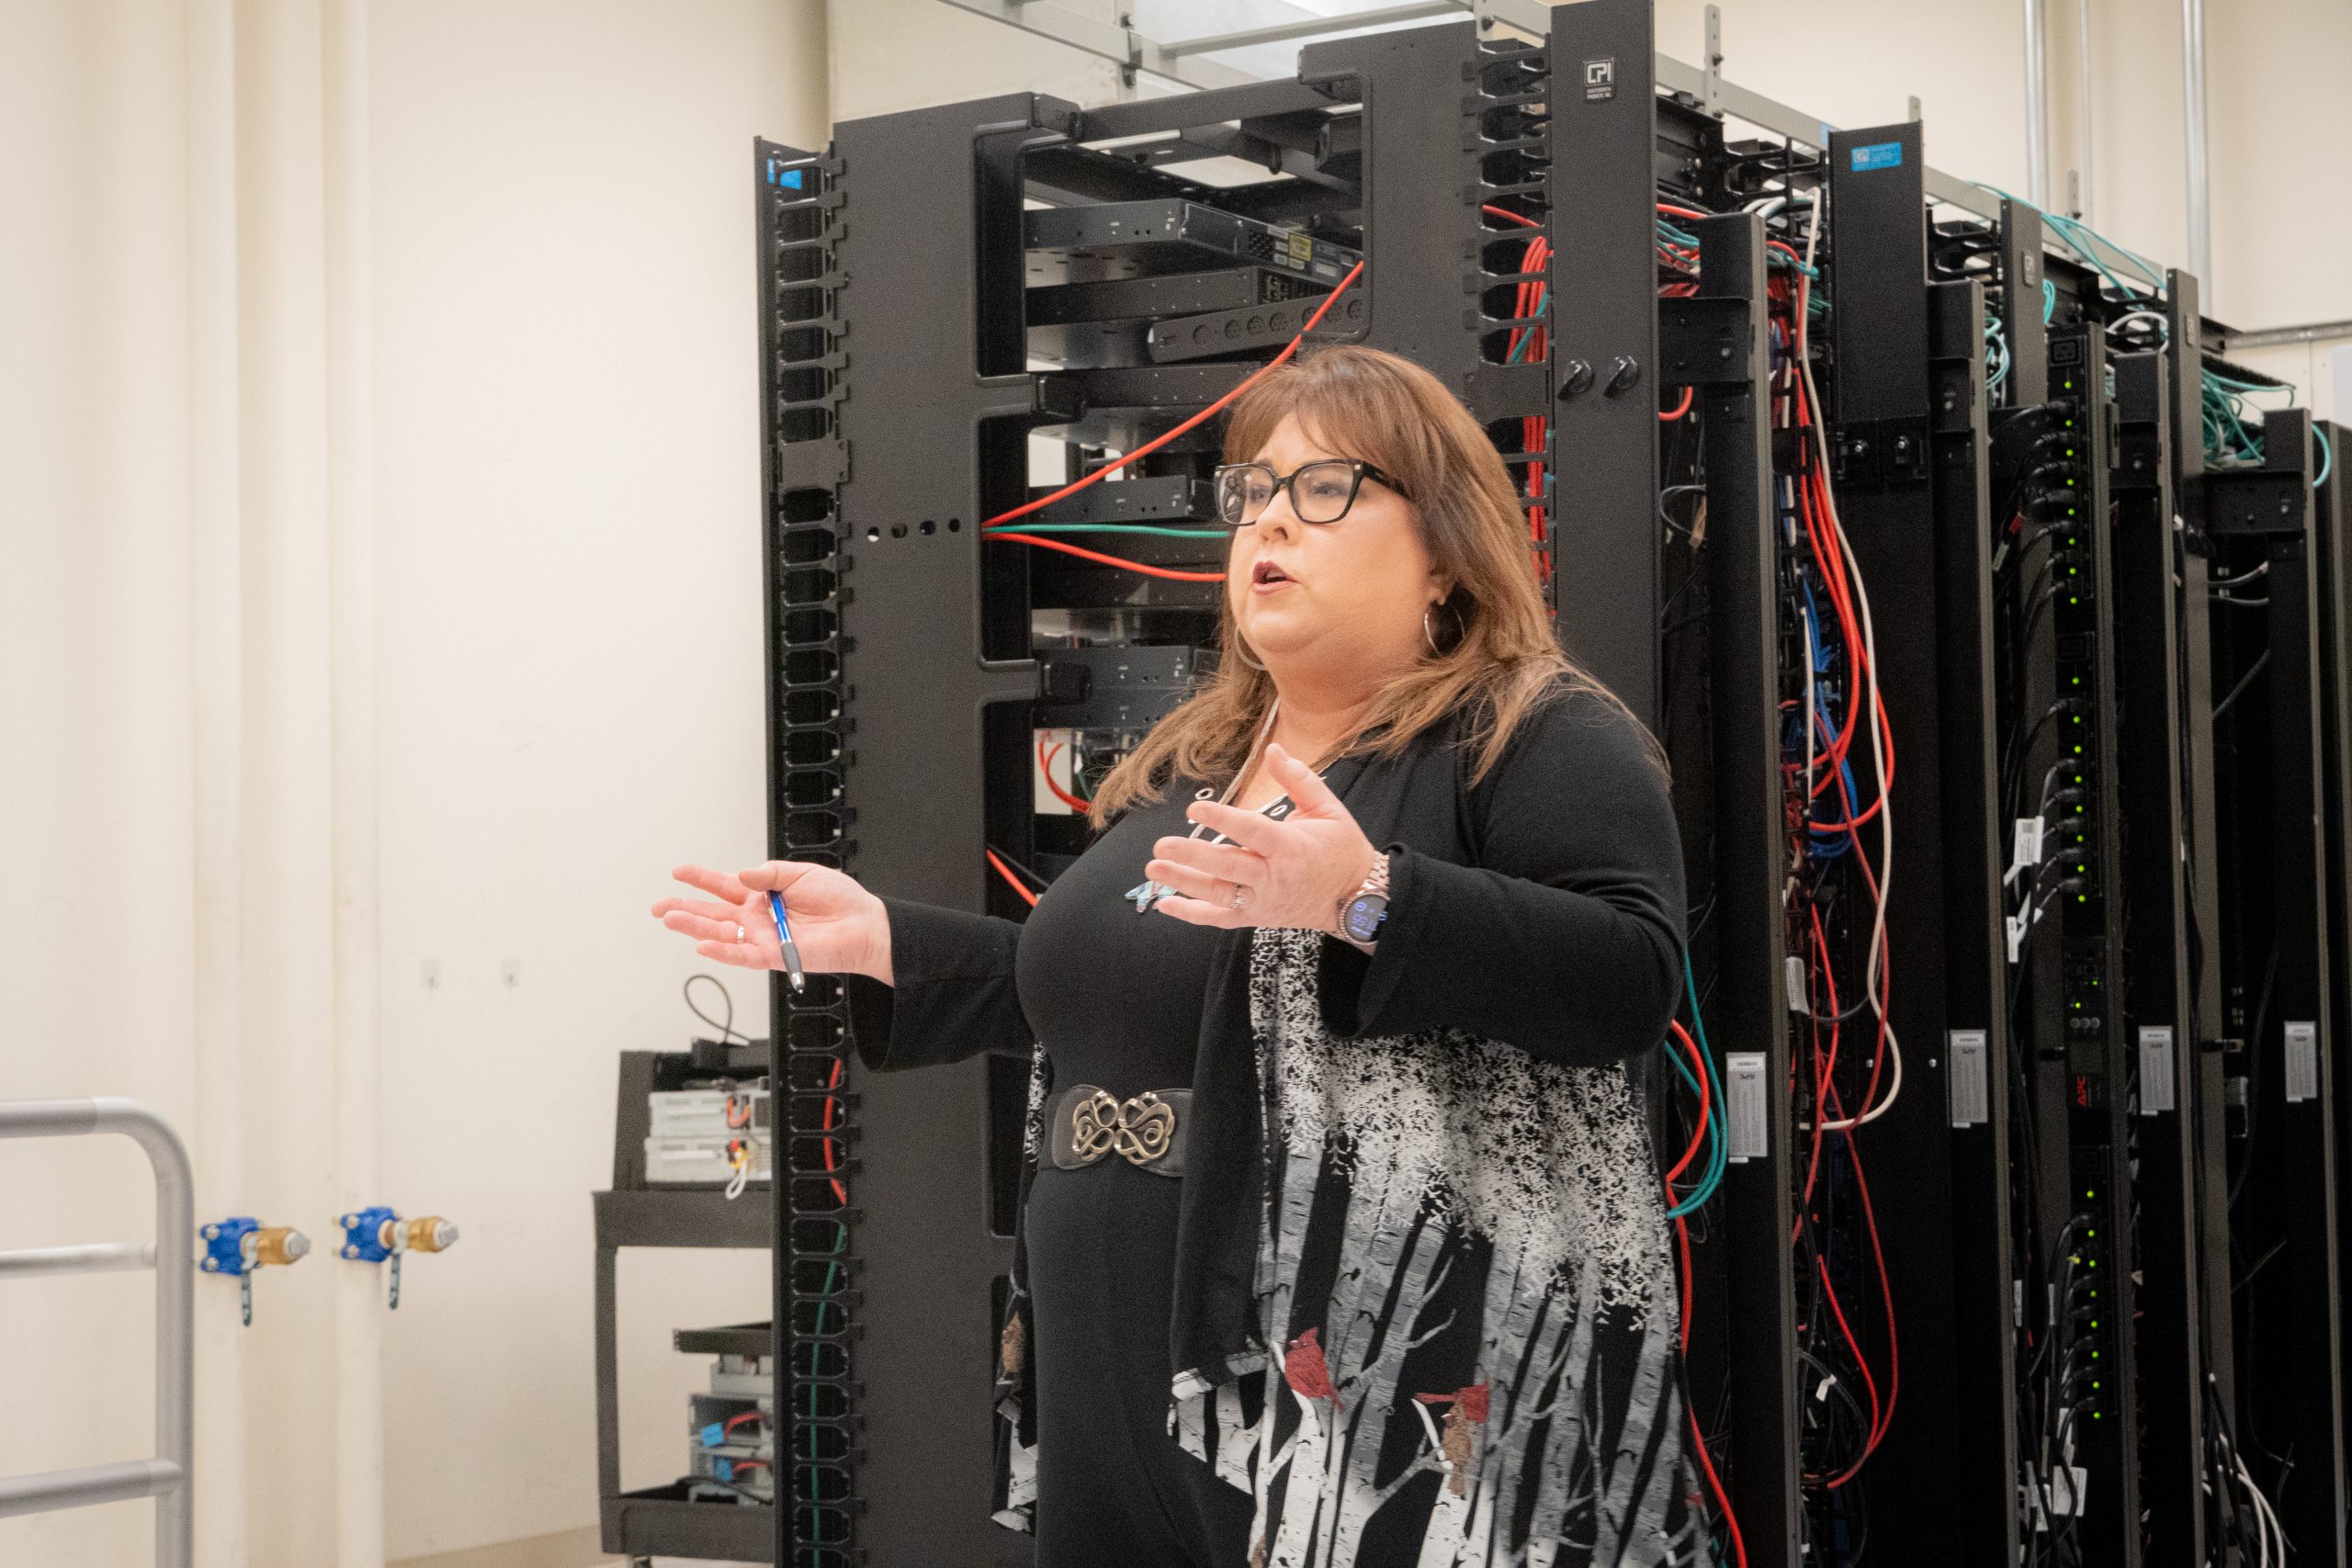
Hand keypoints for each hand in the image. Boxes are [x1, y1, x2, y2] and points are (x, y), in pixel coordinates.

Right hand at [651, 861, 892, 982]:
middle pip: (713, 913)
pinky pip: (743, 955)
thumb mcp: (801, 873)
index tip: (678, 872)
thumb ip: (769, 873)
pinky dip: (723, 951)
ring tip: (670, 919)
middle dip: (684, 908)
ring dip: (695, 927)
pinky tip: (703, 943)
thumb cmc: (838, 899)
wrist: (863, 925)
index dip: (701, 879)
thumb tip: (742, 873)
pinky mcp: (775, 955)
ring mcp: (763, 937)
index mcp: (762, 895)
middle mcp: (758, 918)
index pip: (724, 886)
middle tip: (658, 906)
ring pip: (721, 934)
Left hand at [1143, 743, 1379, 932]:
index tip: (1196, 808)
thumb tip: (1273, 751)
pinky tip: (1164, 904)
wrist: (1356, 899)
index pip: (1251, 832)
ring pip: (1217, 894)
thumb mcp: (1329, 809)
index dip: (1222, 820)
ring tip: (1154, 869)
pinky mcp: (1256, 917)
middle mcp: (1273, 878)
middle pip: (1227, 867)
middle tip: (1161, 845)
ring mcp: (1262, 901)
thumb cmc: (1342, 852)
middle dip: (1191, 856)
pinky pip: (1219, 919)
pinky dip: (1191, 914)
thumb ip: (1298, 779)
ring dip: (1182, 883)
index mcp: (1290, 848)